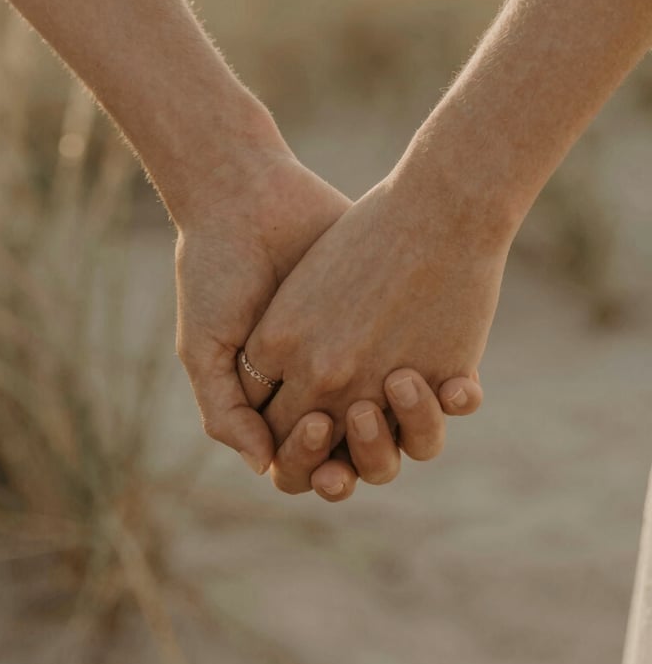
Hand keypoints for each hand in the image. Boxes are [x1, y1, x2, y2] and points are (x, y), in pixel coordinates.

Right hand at [176, 150, 482, 490]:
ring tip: (401, 381)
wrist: (252, 199)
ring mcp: (369, 359)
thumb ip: (224, 411)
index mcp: (283, 398)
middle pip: (358, 456)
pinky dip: (456, 398)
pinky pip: (444, 389)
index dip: (310, 464)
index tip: (318, 427)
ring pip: (408, 433)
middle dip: (365, 456)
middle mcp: (330, 387)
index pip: (304, 461)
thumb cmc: (219, 272)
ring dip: (415, 429)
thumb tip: (263, 464)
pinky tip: (456, 379)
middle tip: (362, 416)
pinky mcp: (406, 331)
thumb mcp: (206, 345)